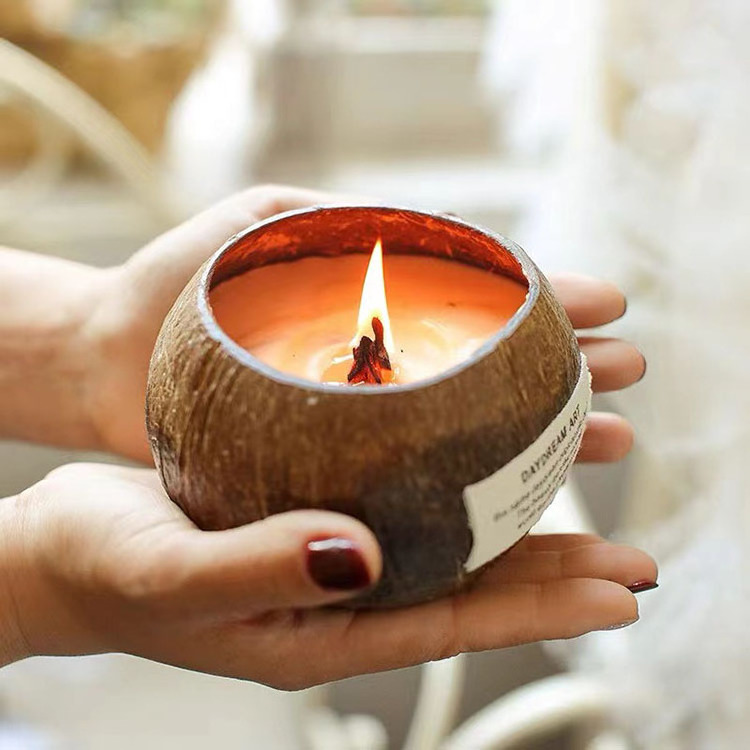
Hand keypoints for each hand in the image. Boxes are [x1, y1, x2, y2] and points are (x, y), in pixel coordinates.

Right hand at [0, 463, 656, 684]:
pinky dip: (446, 474)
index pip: (456, 622)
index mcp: (321, 626)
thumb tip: (359, 553)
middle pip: (469, 584)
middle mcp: (341, 590)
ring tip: (578, 489)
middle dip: (556, 572)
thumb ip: (262, 568)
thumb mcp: (173, 574)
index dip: (543, 607)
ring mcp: (329, 549)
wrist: (60, 550)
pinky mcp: (308, 502)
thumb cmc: (105, 572)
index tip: (621, 587)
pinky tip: (474, 446)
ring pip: (442, 536)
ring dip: (514, 516)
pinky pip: (396, 491)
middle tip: (633, 557)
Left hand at [84, 186, 644, 462]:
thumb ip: (354, 220)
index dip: (544, 306)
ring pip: (464, 432)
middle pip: (486, 372)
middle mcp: (376, 369)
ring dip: (538, 434)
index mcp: (375, 305)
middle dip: (562, 371)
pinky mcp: (324, 472)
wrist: (101, 355)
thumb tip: (458, 236)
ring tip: (608, 437)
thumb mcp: (270, 221)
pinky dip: (465, 486)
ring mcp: (355, 425)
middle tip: (630, 373)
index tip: (607, 307)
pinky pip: (407, 481)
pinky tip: (519, 494)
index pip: (478, 307)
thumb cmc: (175, 281)